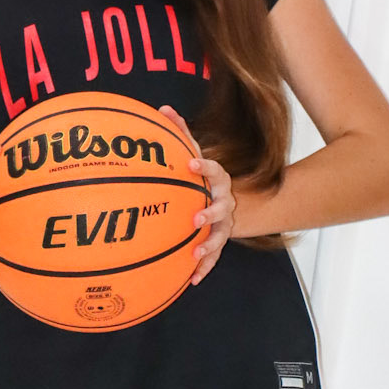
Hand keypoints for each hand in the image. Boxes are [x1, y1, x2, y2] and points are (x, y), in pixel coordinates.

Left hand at [159, 106, 234, 284]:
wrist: (226, 202)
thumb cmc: (201, 178)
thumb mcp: (193, 155)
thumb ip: (180, 133)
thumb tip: (163, 109)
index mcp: (217, 180)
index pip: (215, 170)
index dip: (204, 167)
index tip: (190, 163)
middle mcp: (224, 202)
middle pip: (222, 207)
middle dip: (210, 213)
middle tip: (195, 218)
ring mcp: (223, 224)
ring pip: (220, 236)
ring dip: (209, 246)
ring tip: (195, 253)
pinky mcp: (218, 243)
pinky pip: (213, 258)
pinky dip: (203, 269)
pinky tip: (191, 280)